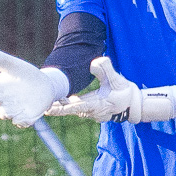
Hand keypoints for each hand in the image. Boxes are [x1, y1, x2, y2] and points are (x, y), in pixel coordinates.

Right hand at [0, 48, 66, 127]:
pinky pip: (22, 122)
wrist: (44, 86)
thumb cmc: (23, 75)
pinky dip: (21, 122)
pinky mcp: (27, 117)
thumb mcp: (13, 65)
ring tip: (3, 111)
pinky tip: (21, 119)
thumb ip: (0, 59)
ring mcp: (14, 111)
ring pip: (6, 114)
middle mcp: (2, 102)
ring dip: (4, 113)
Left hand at [46, 57, 175, 123]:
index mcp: (94, 104)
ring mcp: (91, 113)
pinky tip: (58, 99)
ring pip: (72, 109)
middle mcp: (90, 112)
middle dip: (55, 107)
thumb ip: (106, 69)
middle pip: (69, 109)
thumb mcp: (117, 79)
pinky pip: (76, 108)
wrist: (134, 105)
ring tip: (47, 100)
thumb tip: (95, 61)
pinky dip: (67, 105)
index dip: (60, 108)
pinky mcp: (91, 111)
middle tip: (41, 103)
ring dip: (61, 106)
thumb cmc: (125, 92)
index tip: (47, 109)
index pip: (74, 107)